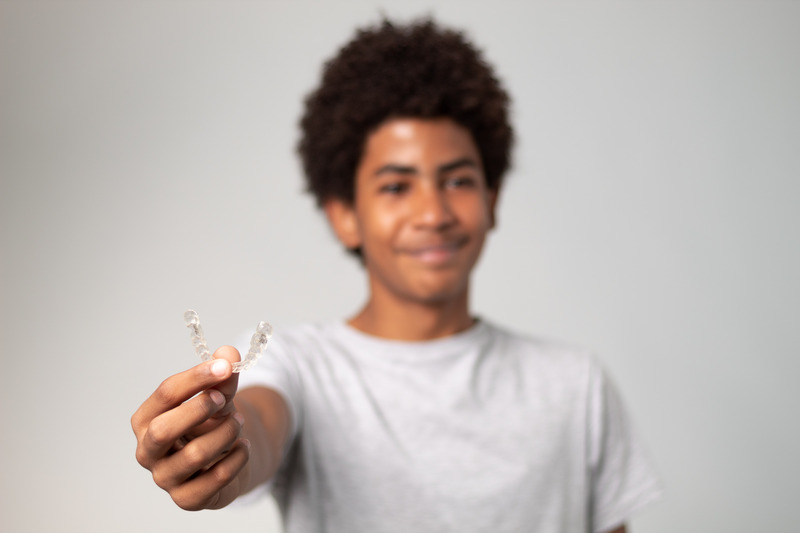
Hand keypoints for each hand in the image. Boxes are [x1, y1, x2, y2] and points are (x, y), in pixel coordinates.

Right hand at [131, 346, 250, 509]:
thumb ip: (222, 375)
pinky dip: (236, 459)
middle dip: (198, 410)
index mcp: (146, 419)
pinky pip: (214, 479)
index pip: (165, 394)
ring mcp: (165, 478)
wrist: (224, 458)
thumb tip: (229, 353)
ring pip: (194, 455)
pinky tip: (244, 447)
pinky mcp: (187, 499)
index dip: (197, 377)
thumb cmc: (211, 422)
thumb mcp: (218, 394)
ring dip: (226, 433)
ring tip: (239, 422)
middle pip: (163, 430)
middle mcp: (148, 450)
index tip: (225, 366)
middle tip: (224, 399)